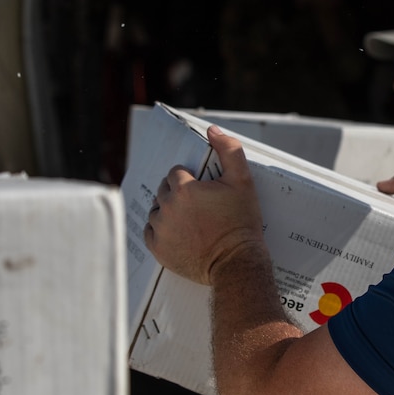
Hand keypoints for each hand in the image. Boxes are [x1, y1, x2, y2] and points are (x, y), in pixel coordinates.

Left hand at [143, 126, 265, 284]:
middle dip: (178, 194)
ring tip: (191, 220)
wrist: (237, 263)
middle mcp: (166, 208)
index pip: (176, 173)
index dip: (191, 180)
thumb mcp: (243, 181)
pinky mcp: (158, 249)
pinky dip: (161, 230)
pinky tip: (179, 232)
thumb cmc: (241, 222)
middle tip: (199, 206)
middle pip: (164, 190)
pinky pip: (150, 232)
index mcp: (183, 189)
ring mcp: (160, 229)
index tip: (204, 192)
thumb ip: (229, 150)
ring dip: (169, 211)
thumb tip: (212, 130)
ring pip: (157, 210)